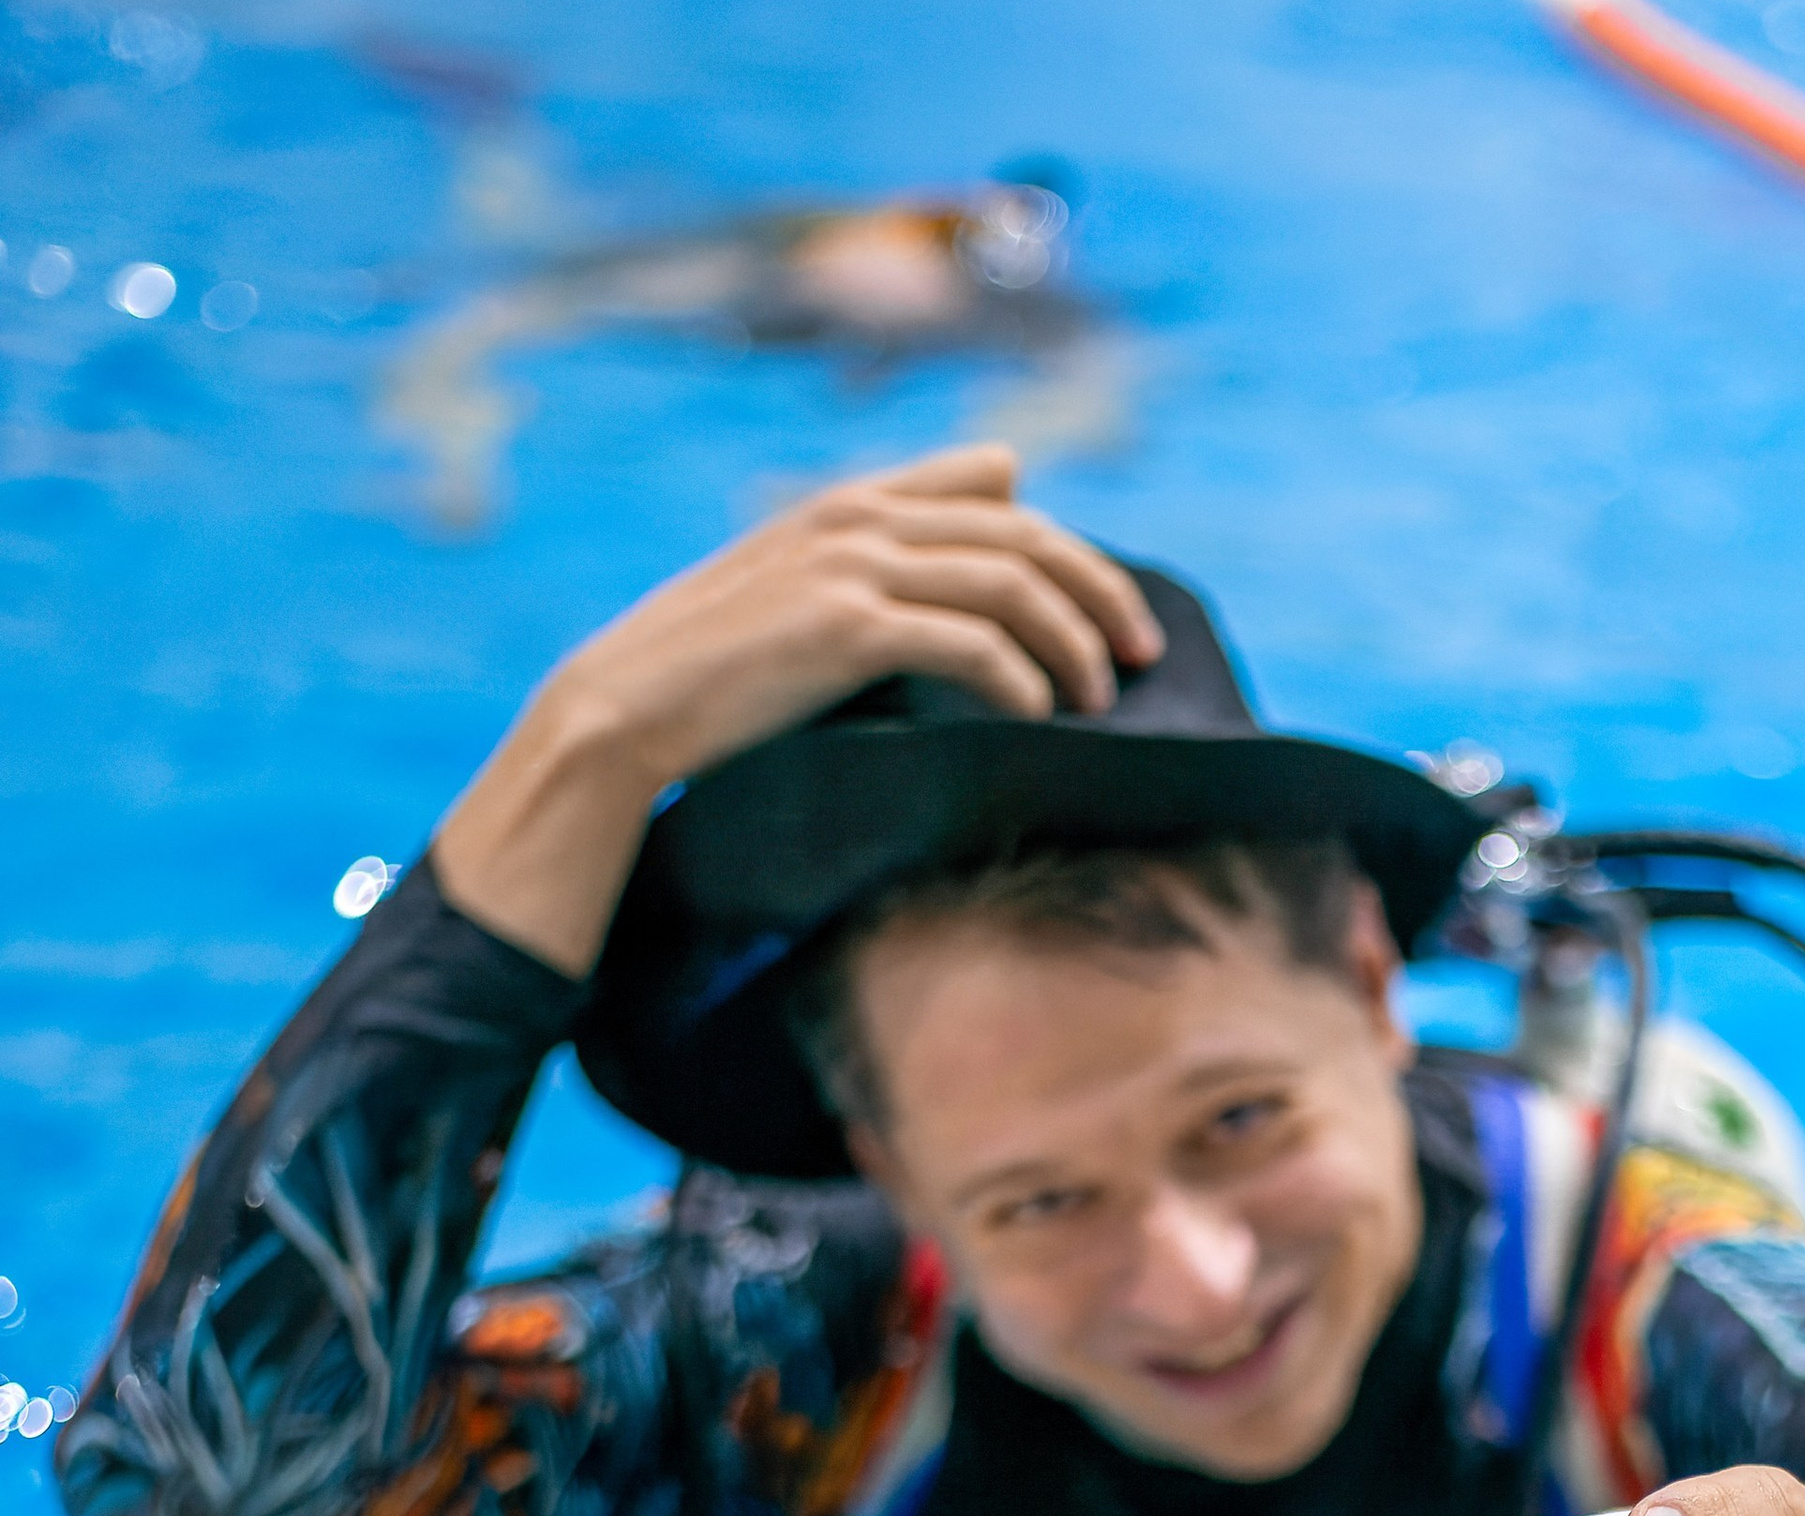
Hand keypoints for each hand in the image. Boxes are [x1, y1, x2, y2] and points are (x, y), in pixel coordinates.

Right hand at [434, 443, 1162, 975]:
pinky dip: (1020, 678)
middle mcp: (857, 517)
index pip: (995, 492)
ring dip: (1073, 641)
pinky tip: (1040, 716)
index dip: (1071, 546)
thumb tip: (1003, 478)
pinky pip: (970, 642)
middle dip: (1100, 591)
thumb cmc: (714, 671)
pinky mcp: (844, 627)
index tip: (1116, 611)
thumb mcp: (801, 595)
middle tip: (1145, 654)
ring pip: (1011, 582)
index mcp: (850, 503)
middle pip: (1024, 532)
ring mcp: (850, 566)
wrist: (627, 710)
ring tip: (1101, 698)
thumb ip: (888, 549)